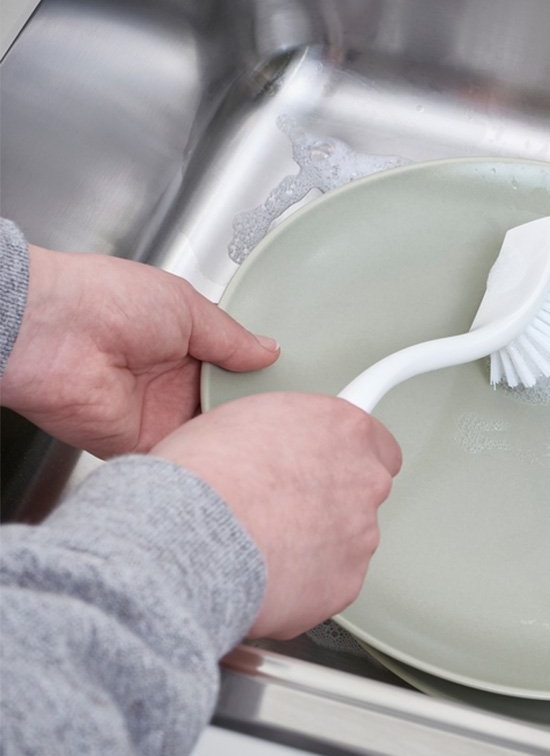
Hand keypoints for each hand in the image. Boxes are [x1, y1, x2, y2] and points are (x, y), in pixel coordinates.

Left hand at [0, 244, 279, 456]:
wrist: (51, 332)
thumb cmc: (104, 300)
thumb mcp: (189, 307)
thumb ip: (232, 337)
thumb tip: (268, 350)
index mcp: (181, 341)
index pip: (232, 363)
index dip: (260, 371)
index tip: (293, 378)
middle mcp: (168, 379)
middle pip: (225, 400)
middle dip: (255, 403)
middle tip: (292, 405)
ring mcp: (154, 413)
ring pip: (210, 431)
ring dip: (235, 430)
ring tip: (276, 426)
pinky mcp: (138, 443)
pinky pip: (182, 456)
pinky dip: (208, 456)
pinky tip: (237, 448)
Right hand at [154, 393, 402, 637]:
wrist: (187, 540)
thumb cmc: (202, 478)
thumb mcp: (247, 419)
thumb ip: (288, 433)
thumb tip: (282, 445)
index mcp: (344, 429)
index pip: (377, 444)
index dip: (347, 460)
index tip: (331, 469)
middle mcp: (364, 479)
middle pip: (363, 494)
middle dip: (330, 503)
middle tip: (280, 510)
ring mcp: (360, 534)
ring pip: (347, 542)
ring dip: (316, 546)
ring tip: (259, 546)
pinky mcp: (345, 585)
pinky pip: (329, 585)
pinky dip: (304, 587)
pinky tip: (264, 576)